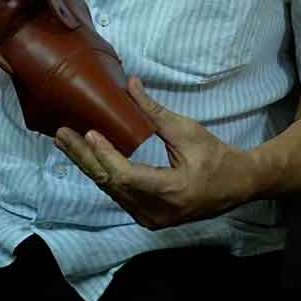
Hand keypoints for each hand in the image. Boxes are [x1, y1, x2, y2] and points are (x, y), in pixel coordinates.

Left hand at [54, 77, 256, 229]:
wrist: (239, 185)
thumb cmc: (216, 156)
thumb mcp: (187, 131)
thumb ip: (154, 111)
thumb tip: (131, 83)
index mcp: (171, 191)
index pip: (126, 176)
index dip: (105, 156)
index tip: (89, 132)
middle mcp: (157, 211)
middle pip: (111, 184)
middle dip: (84, 157)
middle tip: (61, 134)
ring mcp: (151, 217)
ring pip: (111, 190)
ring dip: (87, 164)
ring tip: (65, 141)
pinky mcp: (148, 215)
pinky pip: (118, 193)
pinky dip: (101, 172)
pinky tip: (85, 156)